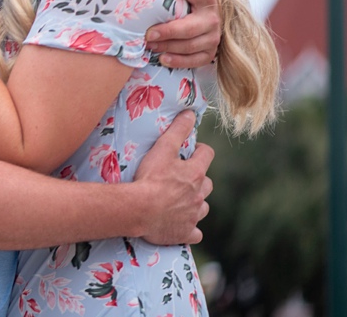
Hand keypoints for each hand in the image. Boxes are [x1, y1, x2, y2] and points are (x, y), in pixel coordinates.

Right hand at [134, 111, 213, 244]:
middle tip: (180, 178)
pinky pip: (195, 232)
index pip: (207, 155)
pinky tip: (180, 225)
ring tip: (179, 201)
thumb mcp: (162, 149)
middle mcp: (199, 195)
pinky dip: (190, 228)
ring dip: (195, 203)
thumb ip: (177, 130)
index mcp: (195, 174)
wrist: (140, 210)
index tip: (190, 151)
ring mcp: (194, 215)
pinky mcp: (186, 232)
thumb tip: (191, 113)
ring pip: (202, 208)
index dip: (200, 151)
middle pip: (207, 184)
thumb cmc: (150, 178)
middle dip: (198, 180)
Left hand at [148, 0, 220, 67]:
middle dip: (169, 30)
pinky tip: (162, 59)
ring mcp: (213, 37)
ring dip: (168, 46)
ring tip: (148, 44)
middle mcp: (213, 18)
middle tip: (148, 32)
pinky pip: (195, 60)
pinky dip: (179, 60)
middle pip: (190, 27)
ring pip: (190, 45)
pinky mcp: (210, 52)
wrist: (213, 16)